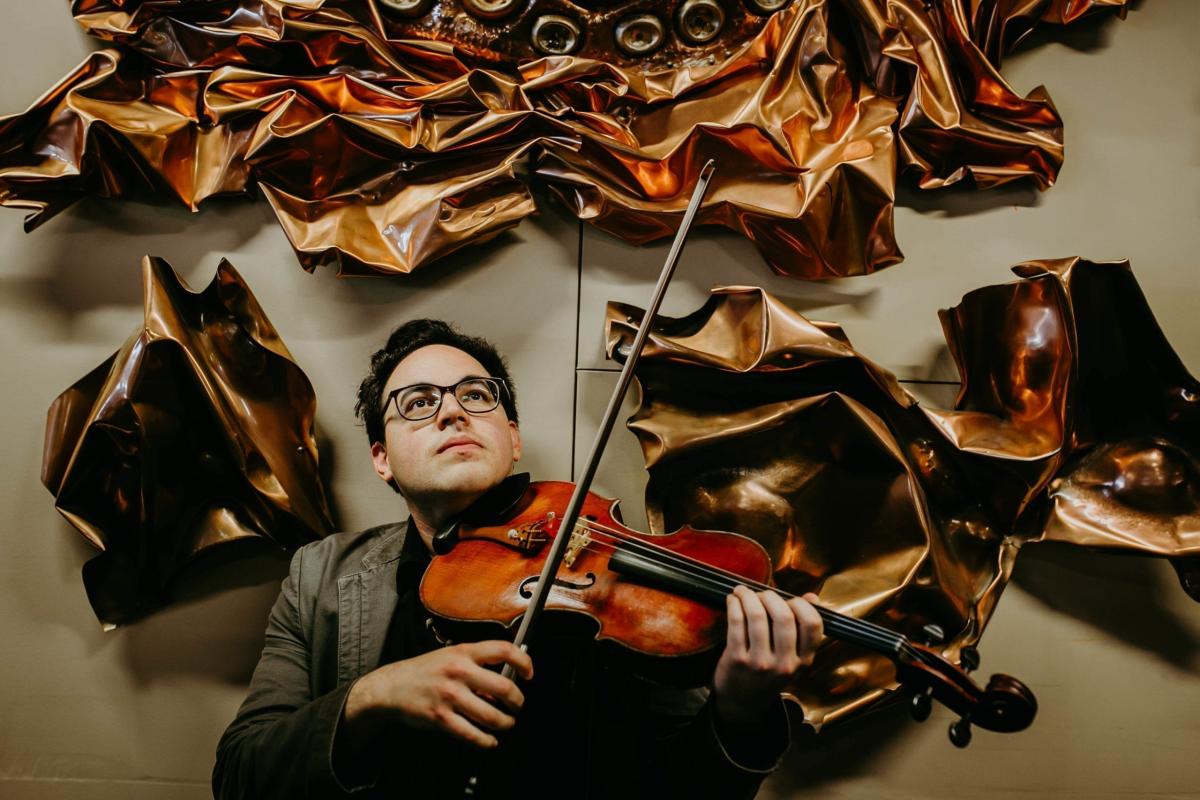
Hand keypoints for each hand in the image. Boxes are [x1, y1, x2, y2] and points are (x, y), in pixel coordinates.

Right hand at [342, 640, 533, 748]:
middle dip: (518, 702)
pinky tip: (489, 740)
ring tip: (506, 724)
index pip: (503, 650)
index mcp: (464, 652)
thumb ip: (476, 665)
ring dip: (505, 723)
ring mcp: (450, 695)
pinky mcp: (441, 717)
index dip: (524, 662)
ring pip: (491, 715)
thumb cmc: (424, 671)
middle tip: (518, 706)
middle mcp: (458, 671)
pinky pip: (472, 734)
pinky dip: (486, 741)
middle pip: (504, 688)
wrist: (391, 686)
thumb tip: (502, 683)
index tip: (529, 674)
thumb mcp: (450, 656)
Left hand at [712, 586, 823, 729]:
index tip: (790, 599)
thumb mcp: (793, 657)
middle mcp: (785, 664)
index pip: (813, 624)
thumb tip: (812, 597)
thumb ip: (803, 628)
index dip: (802, 604)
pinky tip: (733, 600)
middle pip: (784, 616)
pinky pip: (736, 622)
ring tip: (743, 592)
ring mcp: (760, 663)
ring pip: (757, 616)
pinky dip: (734, 605)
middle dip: (771, 597)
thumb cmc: (769, 672)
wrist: (744, 701)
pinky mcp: (737, 660)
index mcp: (804, 660)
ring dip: (749, 596)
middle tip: (762, 594)